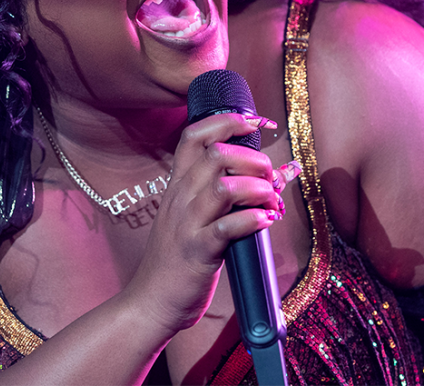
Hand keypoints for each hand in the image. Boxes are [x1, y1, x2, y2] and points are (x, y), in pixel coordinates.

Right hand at [122, 112, 281, 337]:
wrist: (151, 301)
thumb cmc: (178, 259)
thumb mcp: (191, 216)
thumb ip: (223, 194)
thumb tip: (272, 173)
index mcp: (177, 185)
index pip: (194, 135)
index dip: (227, 121)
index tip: (256, 122)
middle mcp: (180, 198)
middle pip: (217, 154)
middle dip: (254, 158)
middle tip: (272, 177)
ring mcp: (188, 224)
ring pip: (225, 186)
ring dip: (258, 188)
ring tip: (272, 202)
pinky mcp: (198, 252)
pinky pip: (228, 227)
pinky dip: (254, 220)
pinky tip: (266, 221)